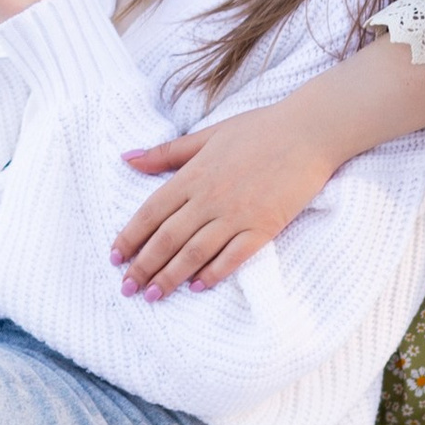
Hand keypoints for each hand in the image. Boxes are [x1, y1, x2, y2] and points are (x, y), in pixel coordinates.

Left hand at [109, 89, 341, 295]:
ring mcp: (237, 214)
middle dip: (143, 266)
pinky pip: (233, 257)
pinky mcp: (263, 227)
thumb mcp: (207, 135)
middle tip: (127, 288)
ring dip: (170, 277)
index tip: (114, 258)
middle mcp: (209, 198)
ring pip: (194, 253)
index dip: (130, 237)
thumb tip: (127, 158)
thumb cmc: (258, 129)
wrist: (310, 131)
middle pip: (167, 239)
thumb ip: (167, 152)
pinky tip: (198, 287)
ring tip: (153, 295)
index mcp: (193, 174)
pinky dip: (214, 273)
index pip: (151, 213)